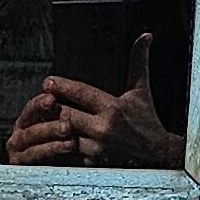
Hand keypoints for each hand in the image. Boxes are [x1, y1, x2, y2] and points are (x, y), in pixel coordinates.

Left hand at [6, 34, 181, 170]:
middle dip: (53, 107)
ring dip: (55, 125)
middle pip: (66, 114)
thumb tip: (145, 37)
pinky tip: (58, 136)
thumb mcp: (141, 90)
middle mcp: (103, 128)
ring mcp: (97, 147)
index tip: (48, 82)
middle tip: (43, 100)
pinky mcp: (93, 162)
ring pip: (64, 134)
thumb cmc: (147, 121)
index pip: (81, 93)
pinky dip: (64, 143)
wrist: (156, 154)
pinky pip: (70, 151)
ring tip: (46, 117)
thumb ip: (138, 61)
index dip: (61, 86)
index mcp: (113, 108)